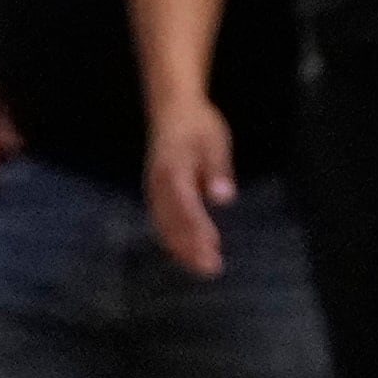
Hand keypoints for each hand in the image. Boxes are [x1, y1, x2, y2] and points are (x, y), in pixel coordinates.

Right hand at [145, 100, 237, 278]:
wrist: (172, 108)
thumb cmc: (198, 125)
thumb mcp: (215, 141)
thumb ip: (217, 170)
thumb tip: (224, 196)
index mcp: (174, 169)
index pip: (186, 207)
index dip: (198, 231)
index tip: (213, 251)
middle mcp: (159, 183)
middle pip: (171, 221)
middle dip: (189, 248)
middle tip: (210, 269)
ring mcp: (153, 189)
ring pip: (163, 224)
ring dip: (181, 248)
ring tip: (202, 266)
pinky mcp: (154, 192)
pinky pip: (160, 221)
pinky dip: (173, 239)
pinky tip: (187, 252)